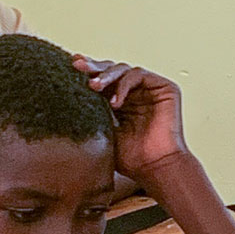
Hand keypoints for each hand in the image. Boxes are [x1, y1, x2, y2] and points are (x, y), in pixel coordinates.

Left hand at [74, 57, 186, 184]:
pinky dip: (123, 84)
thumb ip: (92, 111)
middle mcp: (136, 94)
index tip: (71, 66)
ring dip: (106, 75)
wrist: (155, 167)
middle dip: (94, 67)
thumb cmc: (132, 158)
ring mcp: (150, 90)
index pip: (103, 81)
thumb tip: (69, 92)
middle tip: (77, 65)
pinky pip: (139, 75)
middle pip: (112, 70)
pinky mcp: (165, 88)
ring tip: (93, 86)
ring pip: (124, 69)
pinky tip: (115, 101)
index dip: (88, 72)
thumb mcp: (103, 132)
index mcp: (122, 103)